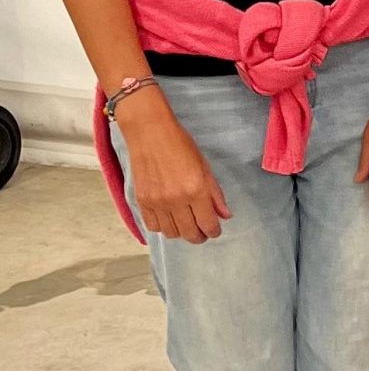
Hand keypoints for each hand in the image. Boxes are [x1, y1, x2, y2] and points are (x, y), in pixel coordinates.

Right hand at [119, 91, 231, 243]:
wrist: (150, 133)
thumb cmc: (181, 145)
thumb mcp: (205, 167)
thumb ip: (215, 194)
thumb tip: (225, 215)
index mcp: (196, 190)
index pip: (208, 224)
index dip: (214, 231)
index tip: (214, 230)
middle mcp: (176, 200)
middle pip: (189, 234)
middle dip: (199, 236)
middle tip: (202, 231)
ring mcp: (157, 202)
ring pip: (171, 233)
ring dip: (181, 232)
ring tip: (185, 223)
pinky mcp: (141, 201)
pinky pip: (153, 226)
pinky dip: (162, 227)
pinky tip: (168, 218)